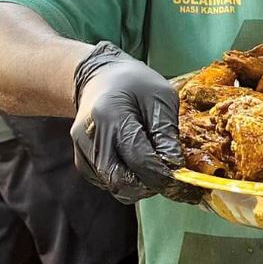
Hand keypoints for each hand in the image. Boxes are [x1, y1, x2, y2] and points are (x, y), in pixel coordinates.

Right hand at [71, 42, 195, 203]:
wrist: (101, 77)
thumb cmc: (136, 83)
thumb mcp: (161, 96)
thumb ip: (166, 131)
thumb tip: (174, 166)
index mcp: (111, 115)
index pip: (138, 159)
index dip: (162, 174)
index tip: (181, 177)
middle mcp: (89, 136)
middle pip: (119, 181)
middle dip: (148, 185)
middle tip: (167, 177)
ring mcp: (82, 150)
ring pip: (112, 186)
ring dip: (137, 183)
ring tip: (153, 163)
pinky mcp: (81, 160)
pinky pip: (106, 182)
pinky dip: (126, 179)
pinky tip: (136, 160)